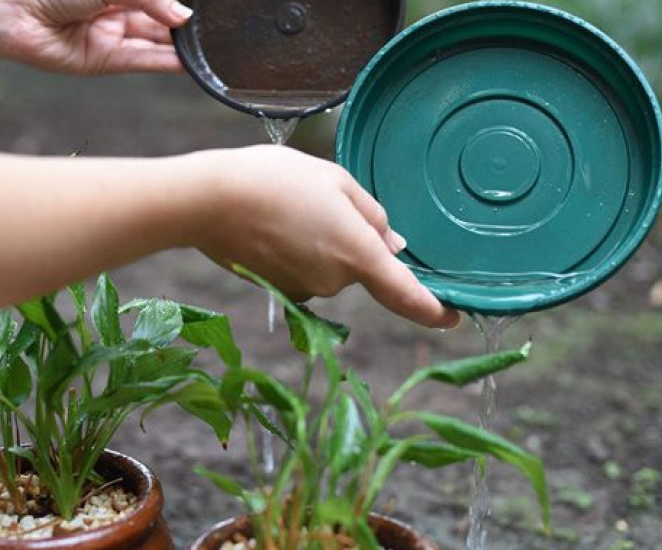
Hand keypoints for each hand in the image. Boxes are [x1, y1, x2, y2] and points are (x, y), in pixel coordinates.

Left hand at [0, 0, 192, 73]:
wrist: (11, 12)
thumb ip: (148, 0)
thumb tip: (183, 17)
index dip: (176, 5)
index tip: (202, 12)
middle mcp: (115, 11)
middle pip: (158, 20)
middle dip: (182, 27)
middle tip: (209, 31)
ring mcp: (111, 36)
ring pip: (154, 42)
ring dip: (179, 47)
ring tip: (205, 49)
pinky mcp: (105, 60)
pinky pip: (142, 61)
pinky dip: (165, 62)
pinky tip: (186, 62)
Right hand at [192, 146, 459, 328]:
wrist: (208, 201)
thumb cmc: (275, 180)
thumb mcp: (336, 181)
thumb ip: (373, 215)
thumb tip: (393, 243)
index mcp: (357, 254)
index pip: (406, 294)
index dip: (434, 310)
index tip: (453, 316)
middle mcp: (333, 282)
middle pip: (359, 268)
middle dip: (350, 241)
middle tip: (319, 201)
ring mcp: (303, 290)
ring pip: (329, 268)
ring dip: (320, 243)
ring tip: (289, 207)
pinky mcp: (278, 290)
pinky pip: (302, 272)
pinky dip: (297, 253)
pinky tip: (273, 225)